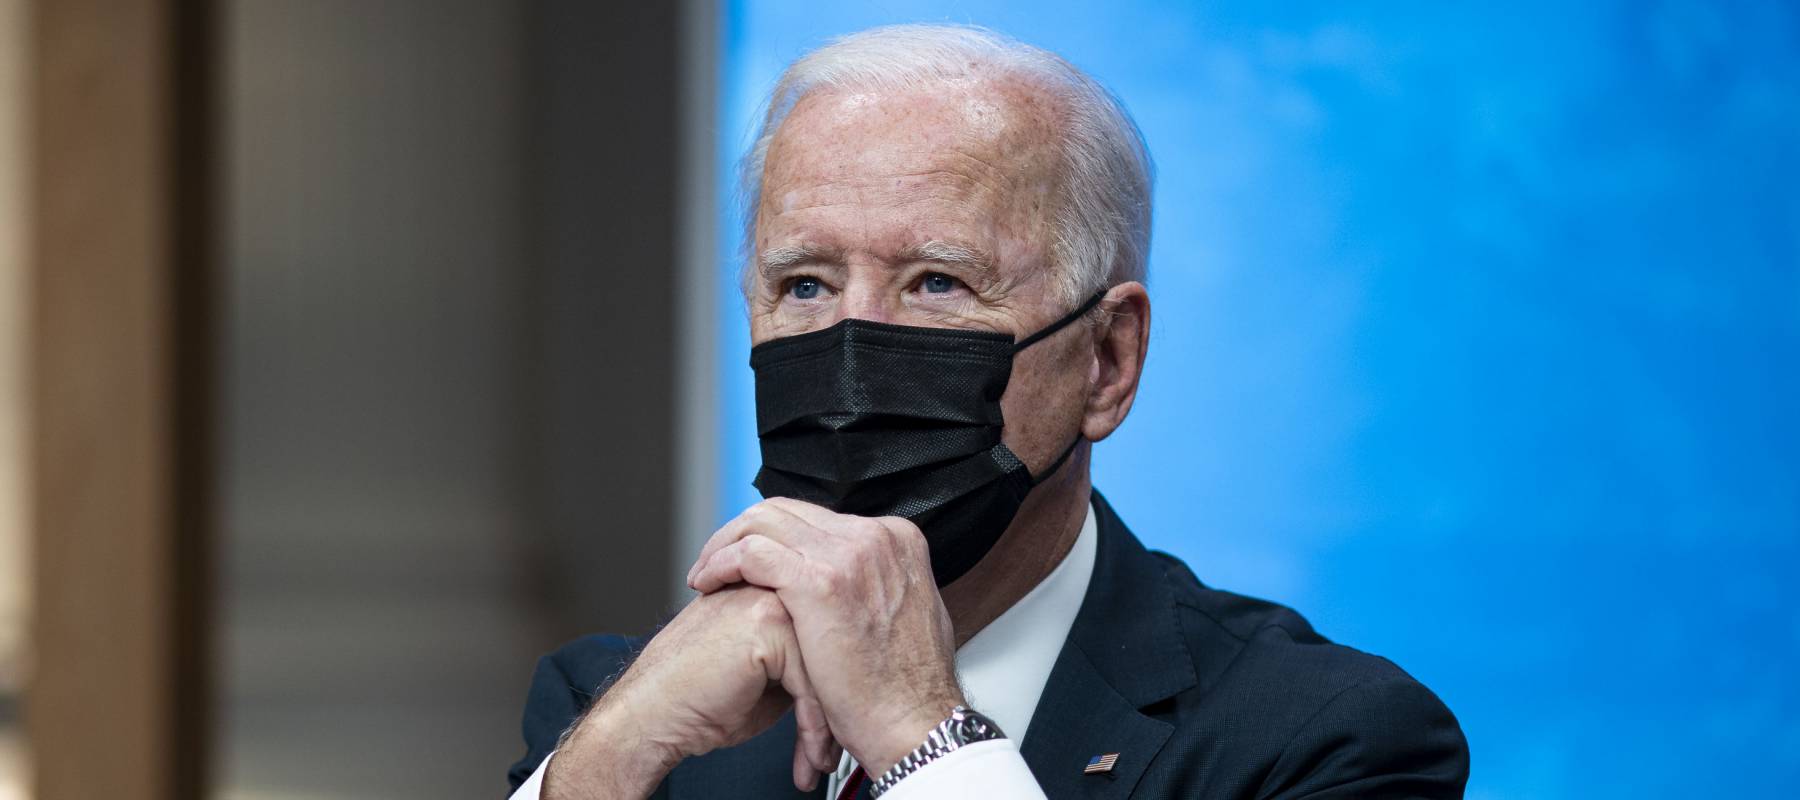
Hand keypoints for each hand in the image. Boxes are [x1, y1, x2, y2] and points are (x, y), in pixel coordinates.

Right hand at [545, 586, 835, 798]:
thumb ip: (802, 658)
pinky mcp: (766, 623)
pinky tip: (808, 757)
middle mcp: (771, 586)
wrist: (652, 716)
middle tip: (840, 748)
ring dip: (830, 722)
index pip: (827, 632)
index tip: (841, 727)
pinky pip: (813, 679)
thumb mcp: (764, 676)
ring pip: (830, 662)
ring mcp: (768, 598)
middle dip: (839, 704)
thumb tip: (846, 673)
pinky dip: (815, 727)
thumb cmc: (698, 702)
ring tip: (823, 759)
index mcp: (768, 592)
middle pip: (834, 644)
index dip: (837, 684)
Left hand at [686, 498, 964, 775]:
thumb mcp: (908, 615)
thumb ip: (879, 585)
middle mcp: (875, 536)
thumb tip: (854, 583)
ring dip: (725, 545)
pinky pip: (751, 551)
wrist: (913, 725)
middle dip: (743, 532)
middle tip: (718, 563)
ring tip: (707, 575)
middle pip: (787, 510)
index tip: (754, 561)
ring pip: (763, 521)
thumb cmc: (906, 689)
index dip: (777, 536)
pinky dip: (721, 562)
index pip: (817, 518)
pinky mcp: (819, 581)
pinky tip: (708, 583)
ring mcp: (849, 554)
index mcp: (896, 539)